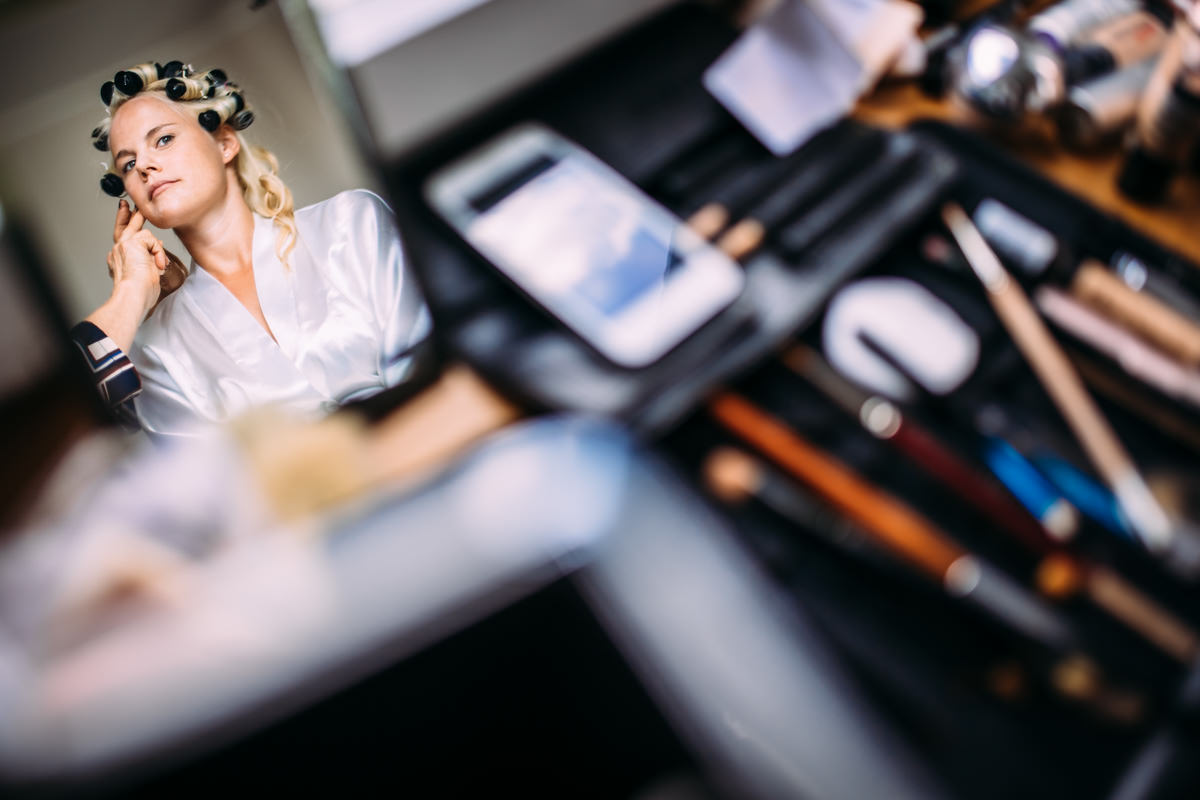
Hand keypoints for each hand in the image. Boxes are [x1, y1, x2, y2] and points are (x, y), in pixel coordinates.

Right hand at [107, 199, 166, 318]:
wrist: (133, 295)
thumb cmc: (140, 292)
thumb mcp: (146, 273)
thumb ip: (149, 258)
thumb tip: (158, 247)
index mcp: (119, 259)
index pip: (122, 239)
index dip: (125, 226)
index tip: (127, 214)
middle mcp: (118, 250)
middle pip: (123, 226)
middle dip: (128, 214)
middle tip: (129, 204)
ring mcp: (123, 245)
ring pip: (139, 229)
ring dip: (155, 244)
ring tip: (158, 262)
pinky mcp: (131, 243)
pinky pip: (152, 239)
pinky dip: (159, 251)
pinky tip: (158, 264)